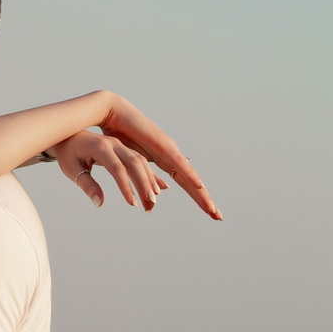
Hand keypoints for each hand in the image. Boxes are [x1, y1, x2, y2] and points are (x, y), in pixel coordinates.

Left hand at [52, 129, 165, 209]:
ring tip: (153, 201)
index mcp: (100, 147)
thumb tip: (99, 203)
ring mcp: (121, 146)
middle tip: (151, 203)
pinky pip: (140, 162)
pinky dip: (150, 174)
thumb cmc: (68, 154)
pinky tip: (160, 187)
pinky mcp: (124, 150)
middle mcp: (114, 144)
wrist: (69, 135)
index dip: (126, 186)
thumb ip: (86, 185)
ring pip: (141, 162)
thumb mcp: (72, 170)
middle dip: (144, 183)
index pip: (117, 168)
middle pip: (134, 163)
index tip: (132, 203)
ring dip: (150, 181)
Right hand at [91, 95, 220, 219]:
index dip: (196, 198)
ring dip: (201, 193)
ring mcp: (169, 150)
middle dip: (204, 200)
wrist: (114, 114)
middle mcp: (172, 156)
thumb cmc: (123, 135)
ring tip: (211, 208)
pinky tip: (199, 186)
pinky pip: (179, 163)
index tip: (208, 213)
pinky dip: (189, 175)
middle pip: (192, 183)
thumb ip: (149, 175)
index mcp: (166, 161)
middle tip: (218, 217)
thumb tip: (160, 189)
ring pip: (190, 176)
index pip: (186, 184)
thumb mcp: (137, 163)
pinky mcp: (163, 144)